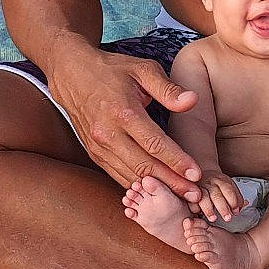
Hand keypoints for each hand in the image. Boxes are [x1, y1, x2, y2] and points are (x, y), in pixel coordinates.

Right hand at [44, 42, 202, 201]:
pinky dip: (137, 186)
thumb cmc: (112, 69)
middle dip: (172, 184)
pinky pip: (117, 175)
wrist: (71, 73)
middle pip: (144, 166)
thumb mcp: (142, 70)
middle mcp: (108, 133)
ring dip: (156, 190)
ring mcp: (98, 146)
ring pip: (130, 175)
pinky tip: (154, 192)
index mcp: (123, 112)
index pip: (154, 144)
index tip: (196, 174)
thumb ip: (168, 88)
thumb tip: (192, 101)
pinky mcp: (93, 153)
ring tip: (180, 199)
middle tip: (195, 196)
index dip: (177, 161)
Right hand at [195, 170, 246, 222]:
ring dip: (208, 209)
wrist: (197, 174)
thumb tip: (245, 205)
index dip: (233, 201)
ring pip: (203, 197)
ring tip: (213, 219)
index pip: (228, 189)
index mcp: (221, 180)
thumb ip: (236, 197)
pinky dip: (194, 207)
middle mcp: (209, 182)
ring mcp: (198, 186)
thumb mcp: (228, 186)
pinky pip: (190, 200)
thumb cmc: (216, 185)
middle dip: (223, 208)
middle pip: (216, 195)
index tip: (236, 212)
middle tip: (228, 218)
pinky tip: (198, 214)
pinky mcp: (187, 192)